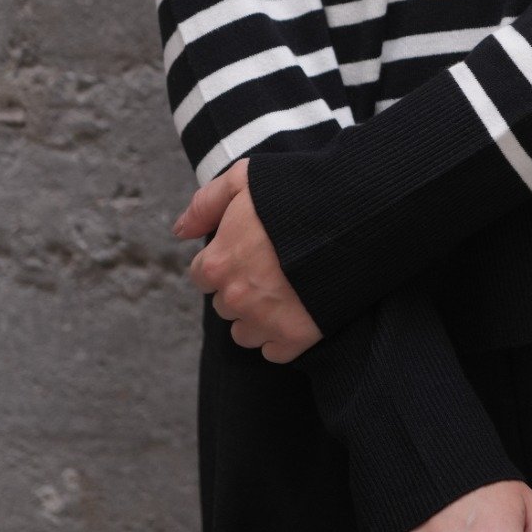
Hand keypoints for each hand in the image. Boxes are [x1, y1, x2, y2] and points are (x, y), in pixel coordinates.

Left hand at [171, 159, 323, 362]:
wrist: (352, 214)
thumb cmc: (296, 192)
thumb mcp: (244, 179)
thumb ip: (204, 204)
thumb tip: (179, 231)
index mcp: (217, 263)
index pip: (202, 275)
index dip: (225, 260)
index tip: (248, 251)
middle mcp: (235, 297)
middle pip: (224, 304)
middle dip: (241, 288)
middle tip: (272, 266)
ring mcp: (265, 320)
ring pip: (245, 333)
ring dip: (257, 317)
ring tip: (285, 290)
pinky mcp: (296, 336)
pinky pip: (275, 352)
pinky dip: (282, 337)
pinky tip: (299, 309)